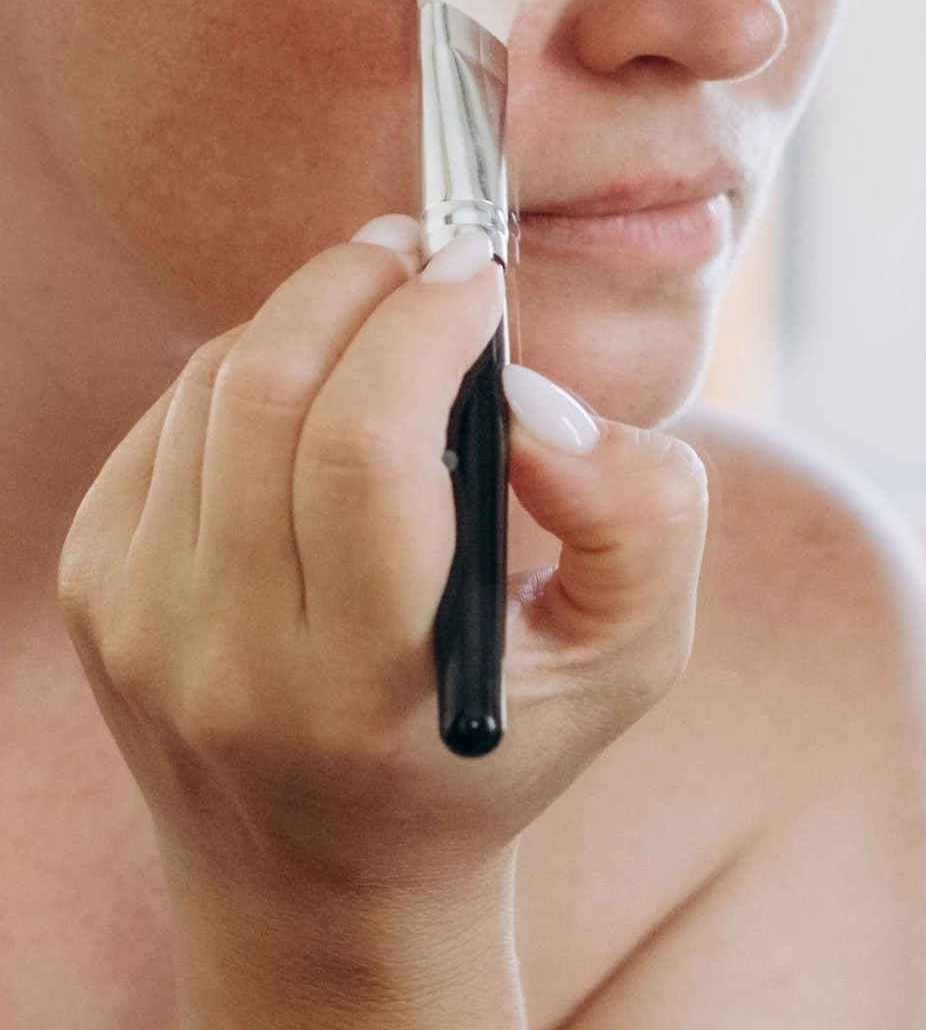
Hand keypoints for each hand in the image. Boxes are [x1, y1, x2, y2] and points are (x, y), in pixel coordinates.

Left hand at [57, 216, 706, 1024]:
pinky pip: (173, 415)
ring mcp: (141, 622)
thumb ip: (637, 520)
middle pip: (269, 393)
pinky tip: (324, 389)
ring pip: (214, 387)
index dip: (424, 328)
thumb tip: (537, 397)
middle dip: (358, 283)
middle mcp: (227, 659)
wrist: (330, 866)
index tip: (484, 270)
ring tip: (389, 304)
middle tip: (432, 250)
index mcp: (366, 687)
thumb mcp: (630, 656)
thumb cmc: (508, 742)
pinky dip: (257, 366)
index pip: (362, 451)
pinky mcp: (96, 588)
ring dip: (310, 312)